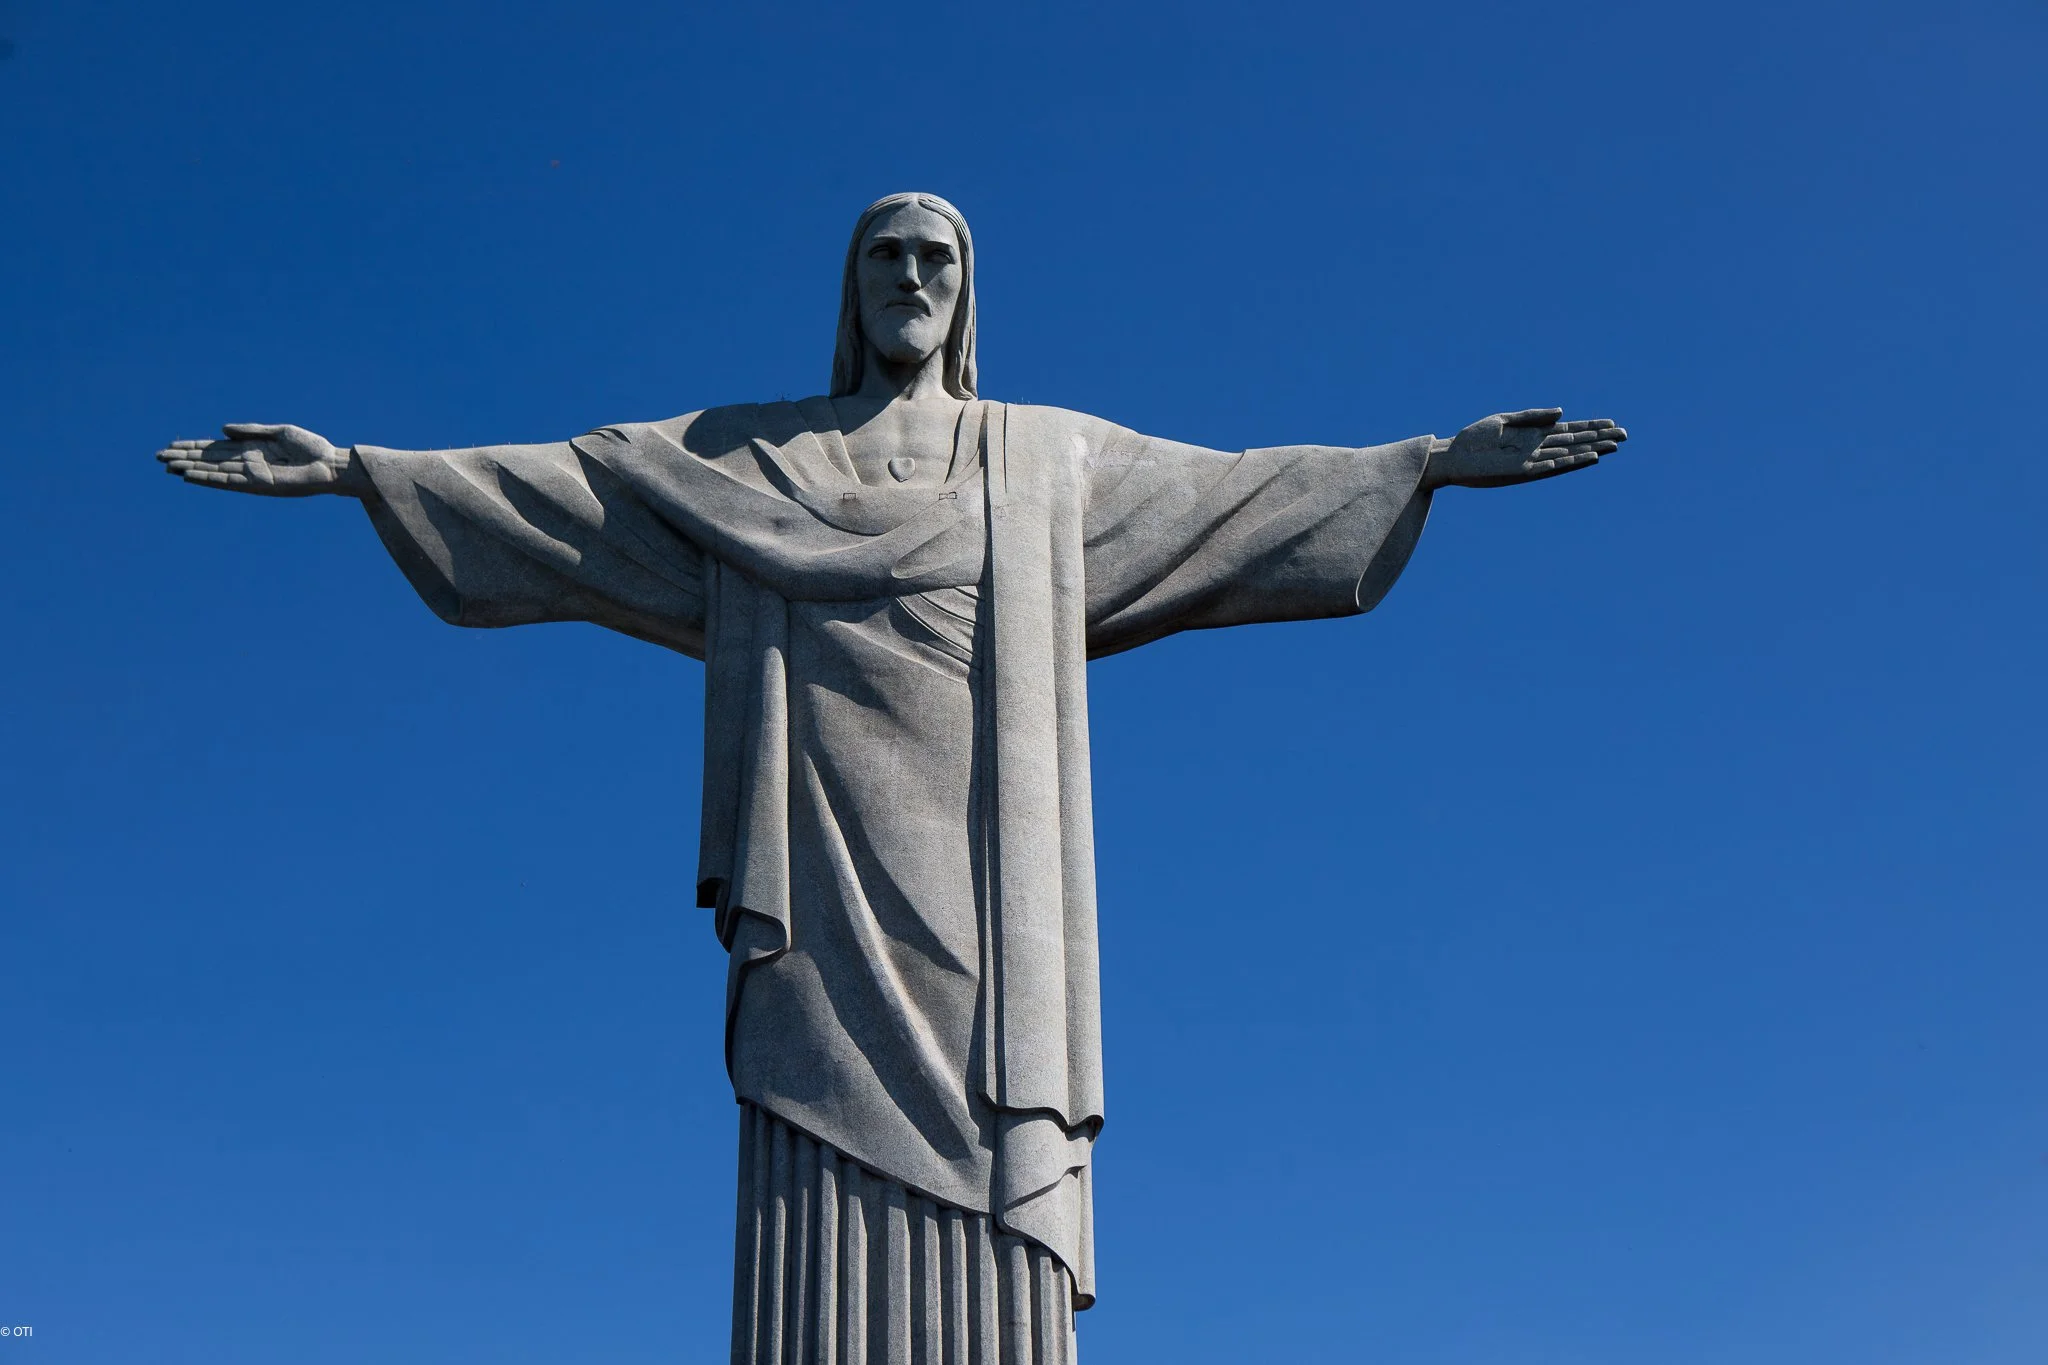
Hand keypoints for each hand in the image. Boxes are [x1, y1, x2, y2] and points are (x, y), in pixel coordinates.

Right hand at [156, 423, 361, 496]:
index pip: (215, 448)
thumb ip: (250, 430)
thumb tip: (221, 430)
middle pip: (208, 460)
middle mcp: (246, 463)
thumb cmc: (311, 448)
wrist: (331, 465)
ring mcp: (250, 475)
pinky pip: (227, 482)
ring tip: (168, 467)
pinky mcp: (257, 485)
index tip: (171, 447)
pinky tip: (190, 476)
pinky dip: (208, 479)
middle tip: (158, 458)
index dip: (193, 447)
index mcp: (251, 449)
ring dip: (190, 469)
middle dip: (184, 458)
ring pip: (213, 471)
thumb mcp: (279, 432)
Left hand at [1423, 408, 1626, 489]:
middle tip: (1625, 436)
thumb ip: (1533, 416)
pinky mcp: (1521, 472)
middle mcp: (1537, 449)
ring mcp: (1531, 461)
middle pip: (1575, 443)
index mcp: (1533, 435)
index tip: (1612, 423)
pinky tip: (1584, 458)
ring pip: (1567, 456)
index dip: (1591, 427)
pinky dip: (1566, 463)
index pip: (1569, 430)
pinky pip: (1549, 467)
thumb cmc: (1474, 439)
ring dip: (1589, 452)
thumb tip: (1562, 412)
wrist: (1451, 456)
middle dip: (1598, 439)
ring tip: (1611, 448)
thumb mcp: (1504, 420)